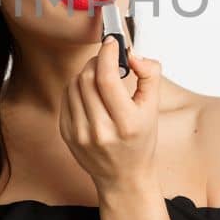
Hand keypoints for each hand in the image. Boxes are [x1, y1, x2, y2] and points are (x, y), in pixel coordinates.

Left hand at [59, 38, 164, 193]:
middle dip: (97, 60)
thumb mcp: (153, 109)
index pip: (107, 78)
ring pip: (74, 85)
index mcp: (126, 123)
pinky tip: (89, 93)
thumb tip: (132, 55)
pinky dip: (77, 87)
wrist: (123, 177)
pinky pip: (66, 97)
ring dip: (86, 72)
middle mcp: (100, 130)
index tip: (111, 43)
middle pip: (87, 78)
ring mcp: (79, 134)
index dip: (107, 54)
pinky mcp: (66, 134)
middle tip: (107, 59)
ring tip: (100, 77)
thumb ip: (149, 76)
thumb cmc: (140, 142)